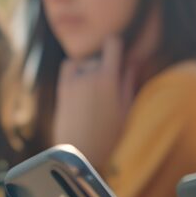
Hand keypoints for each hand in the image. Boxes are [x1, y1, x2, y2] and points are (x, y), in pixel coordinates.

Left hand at [50, 35, 132, 164]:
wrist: (79, 152)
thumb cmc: (108, 136)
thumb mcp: (125, 110)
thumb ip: (128, 83)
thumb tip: (132, 62)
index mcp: (108, 79)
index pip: (113, 43)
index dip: (118, 44)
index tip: (122, 52)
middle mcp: (90, 75)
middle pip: (100, 57)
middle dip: (107, 67)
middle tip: (112, 86)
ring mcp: (74, 81)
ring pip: (86, 64)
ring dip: (92, 70)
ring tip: (97, 91)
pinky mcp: (63, 88)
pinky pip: (70, 66)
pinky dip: (77, 68)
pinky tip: (82, 81)